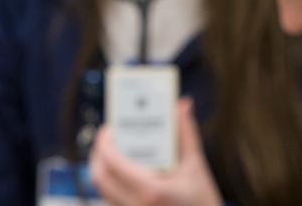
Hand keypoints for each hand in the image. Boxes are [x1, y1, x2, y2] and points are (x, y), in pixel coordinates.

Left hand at [90, 99, 221, 205]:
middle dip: (98, 154)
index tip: (109, 128)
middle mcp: (136, 205)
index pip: (113, 164)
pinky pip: (111, 199)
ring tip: (114, 150)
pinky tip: (123, 170)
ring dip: (103, 168)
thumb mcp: (197, 165)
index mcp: (151, 191)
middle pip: (100, 177)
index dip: (104, 144)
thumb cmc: (203, 200)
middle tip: (108, 137)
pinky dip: (112, 182)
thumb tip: (182, 105)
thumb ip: (186, 133)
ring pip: (102, 190)